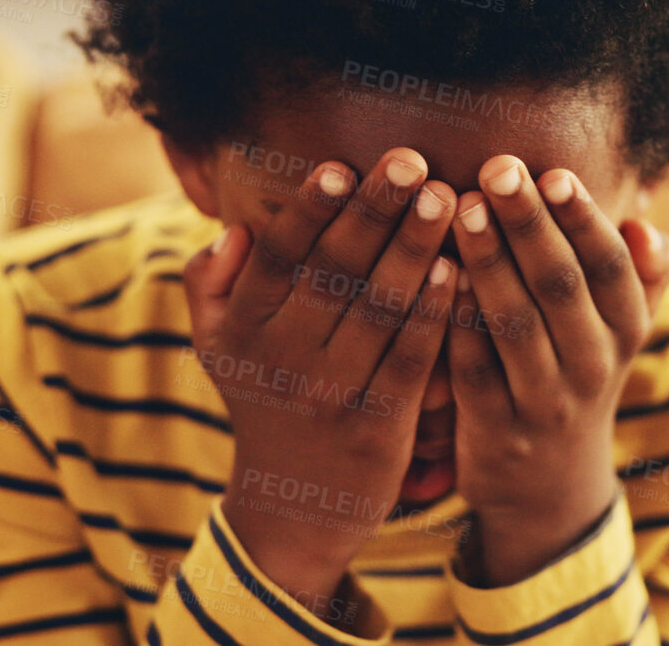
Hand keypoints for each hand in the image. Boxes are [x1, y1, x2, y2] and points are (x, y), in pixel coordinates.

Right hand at [182, 149, 459, 622]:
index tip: (338, 166)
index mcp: (244, 329)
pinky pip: (410, 359)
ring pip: (378, 309)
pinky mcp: (379, 428)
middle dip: (375, 211)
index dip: (308, 212)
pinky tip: (456, 270)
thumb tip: (235, 229)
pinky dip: (432, 313)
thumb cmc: (264, 399)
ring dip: (414, 249)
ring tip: (445, 198)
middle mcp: (284, 358)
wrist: (292, 508)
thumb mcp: (216, 345)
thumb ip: (212, 283)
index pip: (279, 258)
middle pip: (335, 272)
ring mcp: (332, 394)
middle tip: (411, 160)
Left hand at [446, 155, 668, 586]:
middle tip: (496, 168)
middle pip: (562, 286)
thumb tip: (643, 224)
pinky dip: (455, 323)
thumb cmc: (579, 373)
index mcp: (625, 331)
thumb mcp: (623, 332)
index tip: (555, 171)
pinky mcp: (494, 431)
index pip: (611, 268)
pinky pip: (473, 370)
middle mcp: (593, 366)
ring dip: (488, 262)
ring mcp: (544, 401)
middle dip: (528, 223)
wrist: (550, 489)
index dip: (584, 220)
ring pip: (515, 324)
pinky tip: (432, 276)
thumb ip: (641, 276)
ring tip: (457, 208)